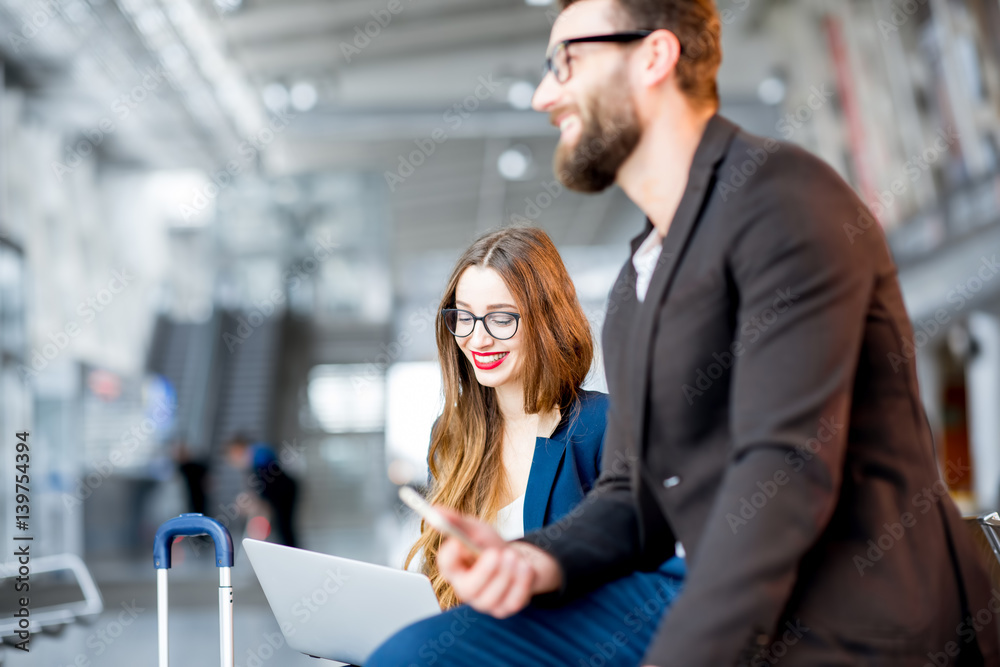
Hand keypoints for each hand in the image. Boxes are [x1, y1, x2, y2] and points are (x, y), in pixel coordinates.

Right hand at [435, 507, 562, 617]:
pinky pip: (513, 601)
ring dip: (506, 574)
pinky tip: (524, 567)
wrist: (516, 558)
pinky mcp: (505, 608)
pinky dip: (522, 582)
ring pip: (491, 597)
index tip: (457, 542)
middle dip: (484, 572)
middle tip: (497, 553)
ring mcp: (486, 602)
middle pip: (467, 589)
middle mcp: (467, 589)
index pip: (445, 566)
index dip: (449, 556)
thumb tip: (436, 510)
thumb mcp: (476, 529)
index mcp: (455, 569)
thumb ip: (457, 521)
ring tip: (514, 555)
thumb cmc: (491, 546)